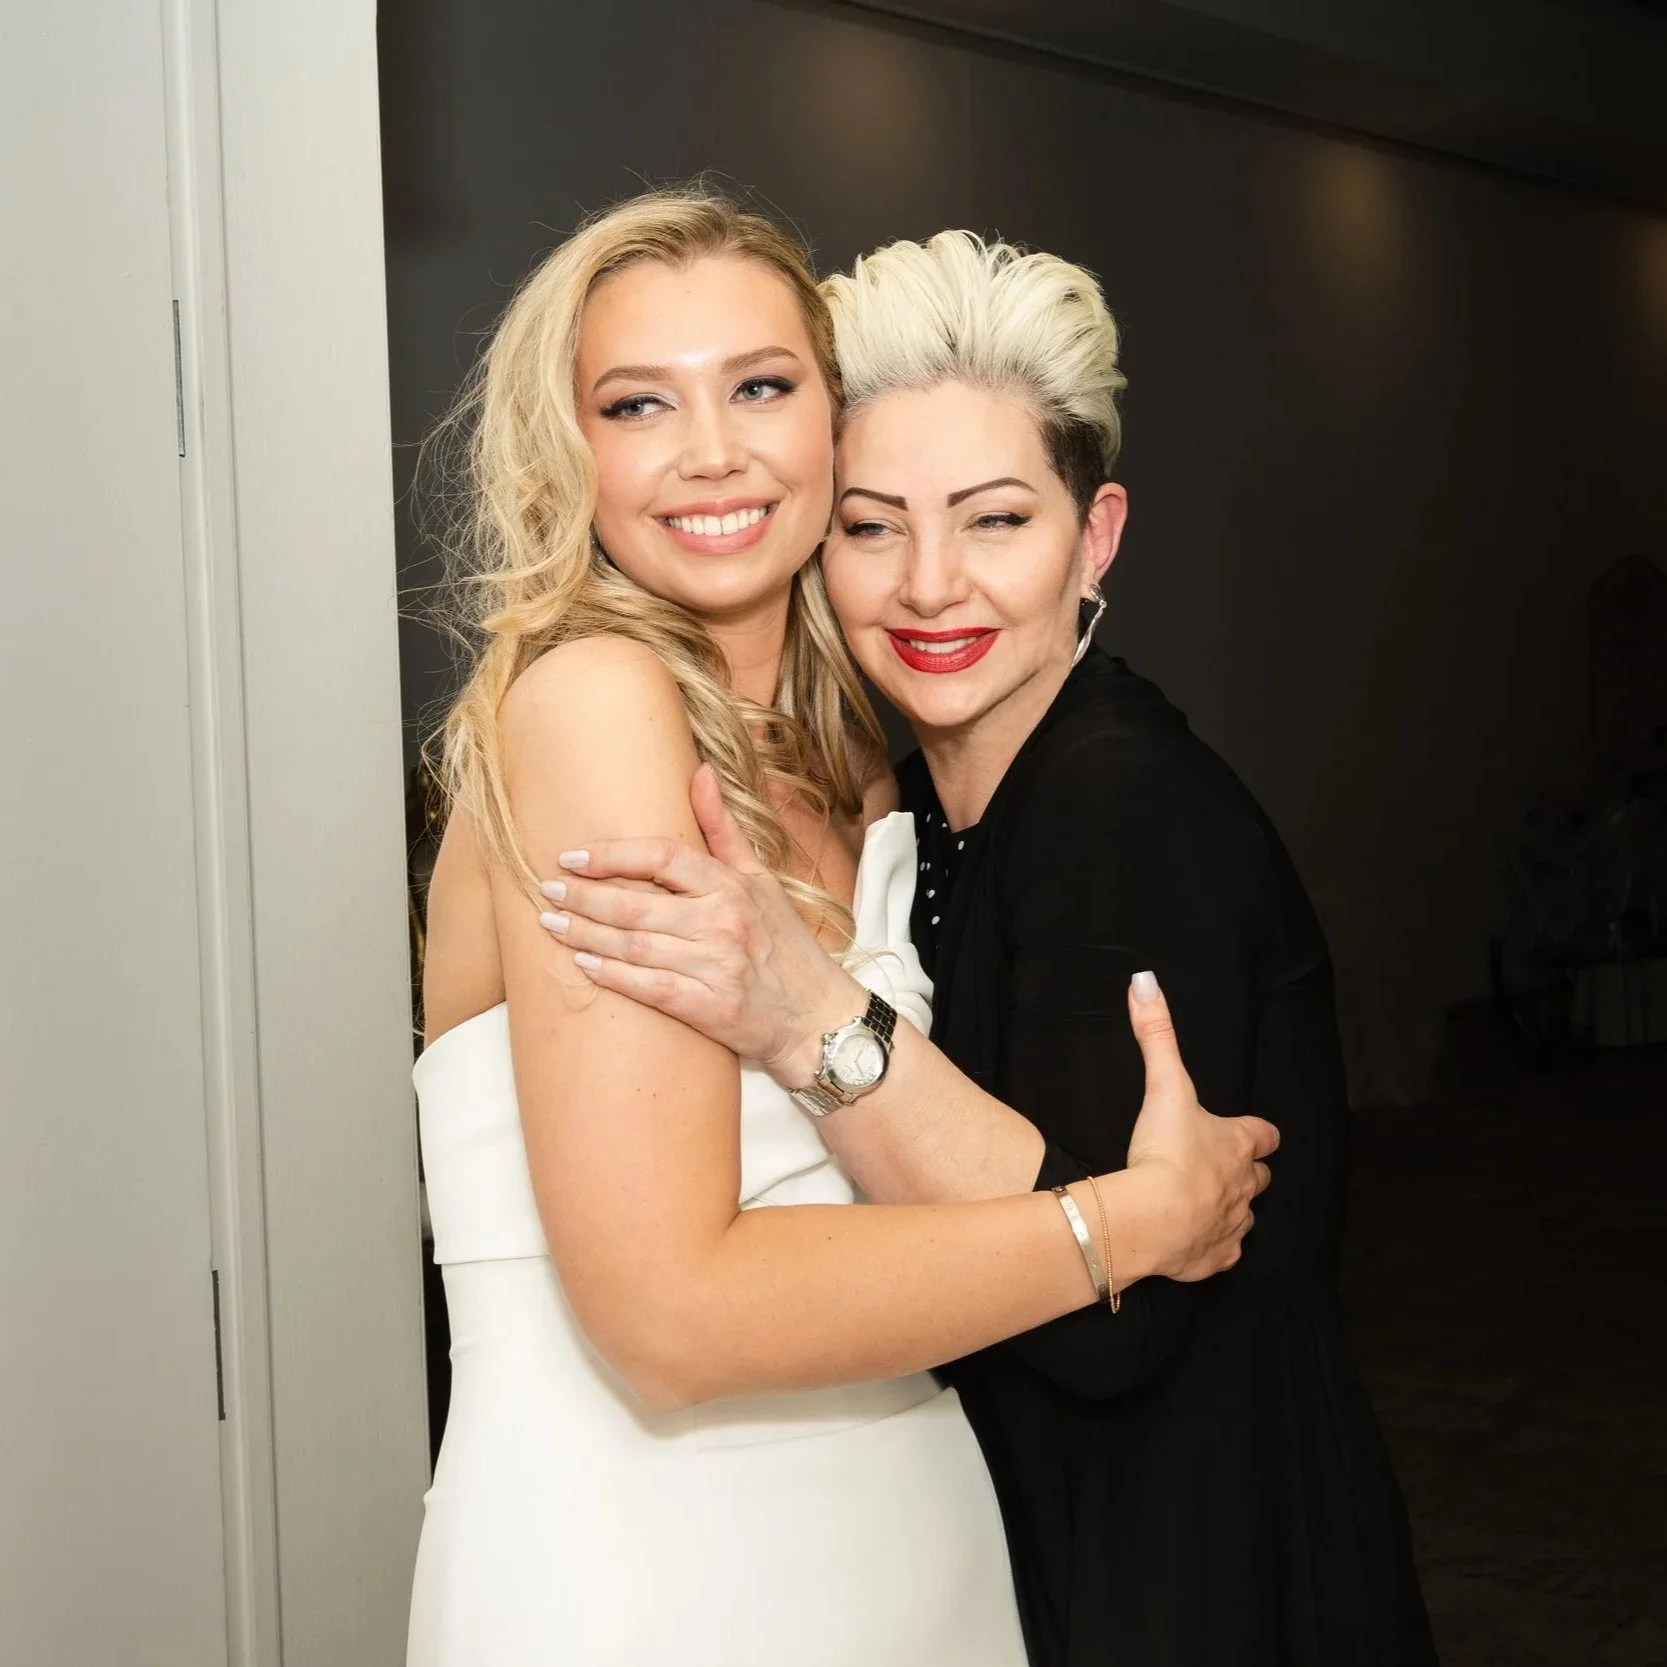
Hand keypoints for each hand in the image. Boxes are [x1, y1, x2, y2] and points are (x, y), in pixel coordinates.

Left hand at [538, 763, 863, 1080]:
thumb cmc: (785, 944)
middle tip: (547, 890)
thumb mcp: (762, 879)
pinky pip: (650, 989)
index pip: (662, 857)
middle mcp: (723, 923)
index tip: (572, 856)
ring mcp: (716, 967)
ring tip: (551, 925)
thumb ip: (724, 829)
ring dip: (586, 935)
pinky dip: (613, 977)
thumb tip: (701, 771)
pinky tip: (584, 966)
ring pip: (634, 946)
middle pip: (636, 904)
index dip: (612, 855)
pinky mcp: (710, 1008)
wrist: (817, 1016)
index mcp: (732, 886)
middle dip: (583, 897)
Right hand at [1120, 972, 1278, 1281]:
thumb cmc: (1165, 1150)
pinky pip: (1224, 1253)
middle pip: (1260, 1178)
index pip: (1264, 1135)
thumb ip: (1157, 1033)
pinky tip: (1193, 1240)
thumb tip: (1145, 981)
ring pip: (1245, 1216)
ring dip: (1230, 1208)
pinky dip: (1213, 1246)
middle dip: (1247, 1172)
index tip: (1251, 1131)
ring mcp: (1232, 1225)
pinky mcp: (1214, 1259)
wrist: (1153, 1217)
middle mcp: (1244, 1186)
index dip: (1258, 1132)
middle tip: (1220, 1166)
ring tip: (1203, 1203)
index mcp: (1238, 1144)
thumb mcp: (1164, 1084)